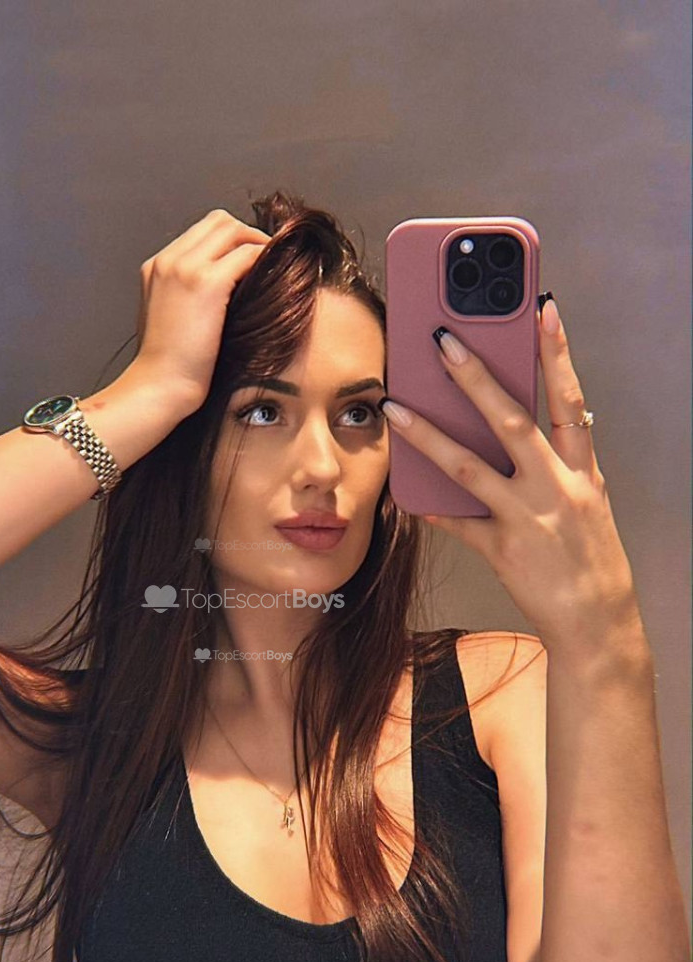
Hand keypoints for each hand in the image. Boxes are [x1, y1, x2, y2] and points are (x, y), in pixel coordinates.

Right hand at [132, 209, 270, 415]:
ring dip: (258, 244)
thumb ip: (185, 296)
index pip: (201, 232)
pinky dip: (264, 259)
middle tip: (267, 260)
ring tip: (273, 268)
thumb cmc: (167, 367)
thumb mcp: (168, 319)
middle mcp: (169, 260)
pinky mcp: (206, 283)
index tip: (249, 261)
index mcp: (157, 267)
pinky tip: (274, 279)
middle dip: (247, 236)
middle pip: (219, 221)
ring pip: (234, 230)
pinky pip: (246, 254)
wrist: (158, 386)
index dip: (231, 240)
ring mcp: (186, 268)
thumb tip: (223, 293)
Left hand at [382, 299, 641, 654]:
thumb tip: (520, 424)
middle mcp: (556, 487)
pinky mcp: (503, 551)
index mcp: (582, 470)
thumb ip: (557, 461)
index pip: (570, 399)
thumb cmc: (588, 556)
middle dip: (475, 377)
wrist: (598, 622)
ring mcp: (528, 519)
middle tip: (442, 339)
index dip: (557, 353)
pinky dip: (430, 507)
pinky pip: (458, 524)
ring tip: (394, 407)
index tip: (542, 309)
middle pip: (511, 421)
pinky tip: (403, 492)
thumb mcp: (585, 499)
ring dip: (427, 435)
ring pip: (469, 468)